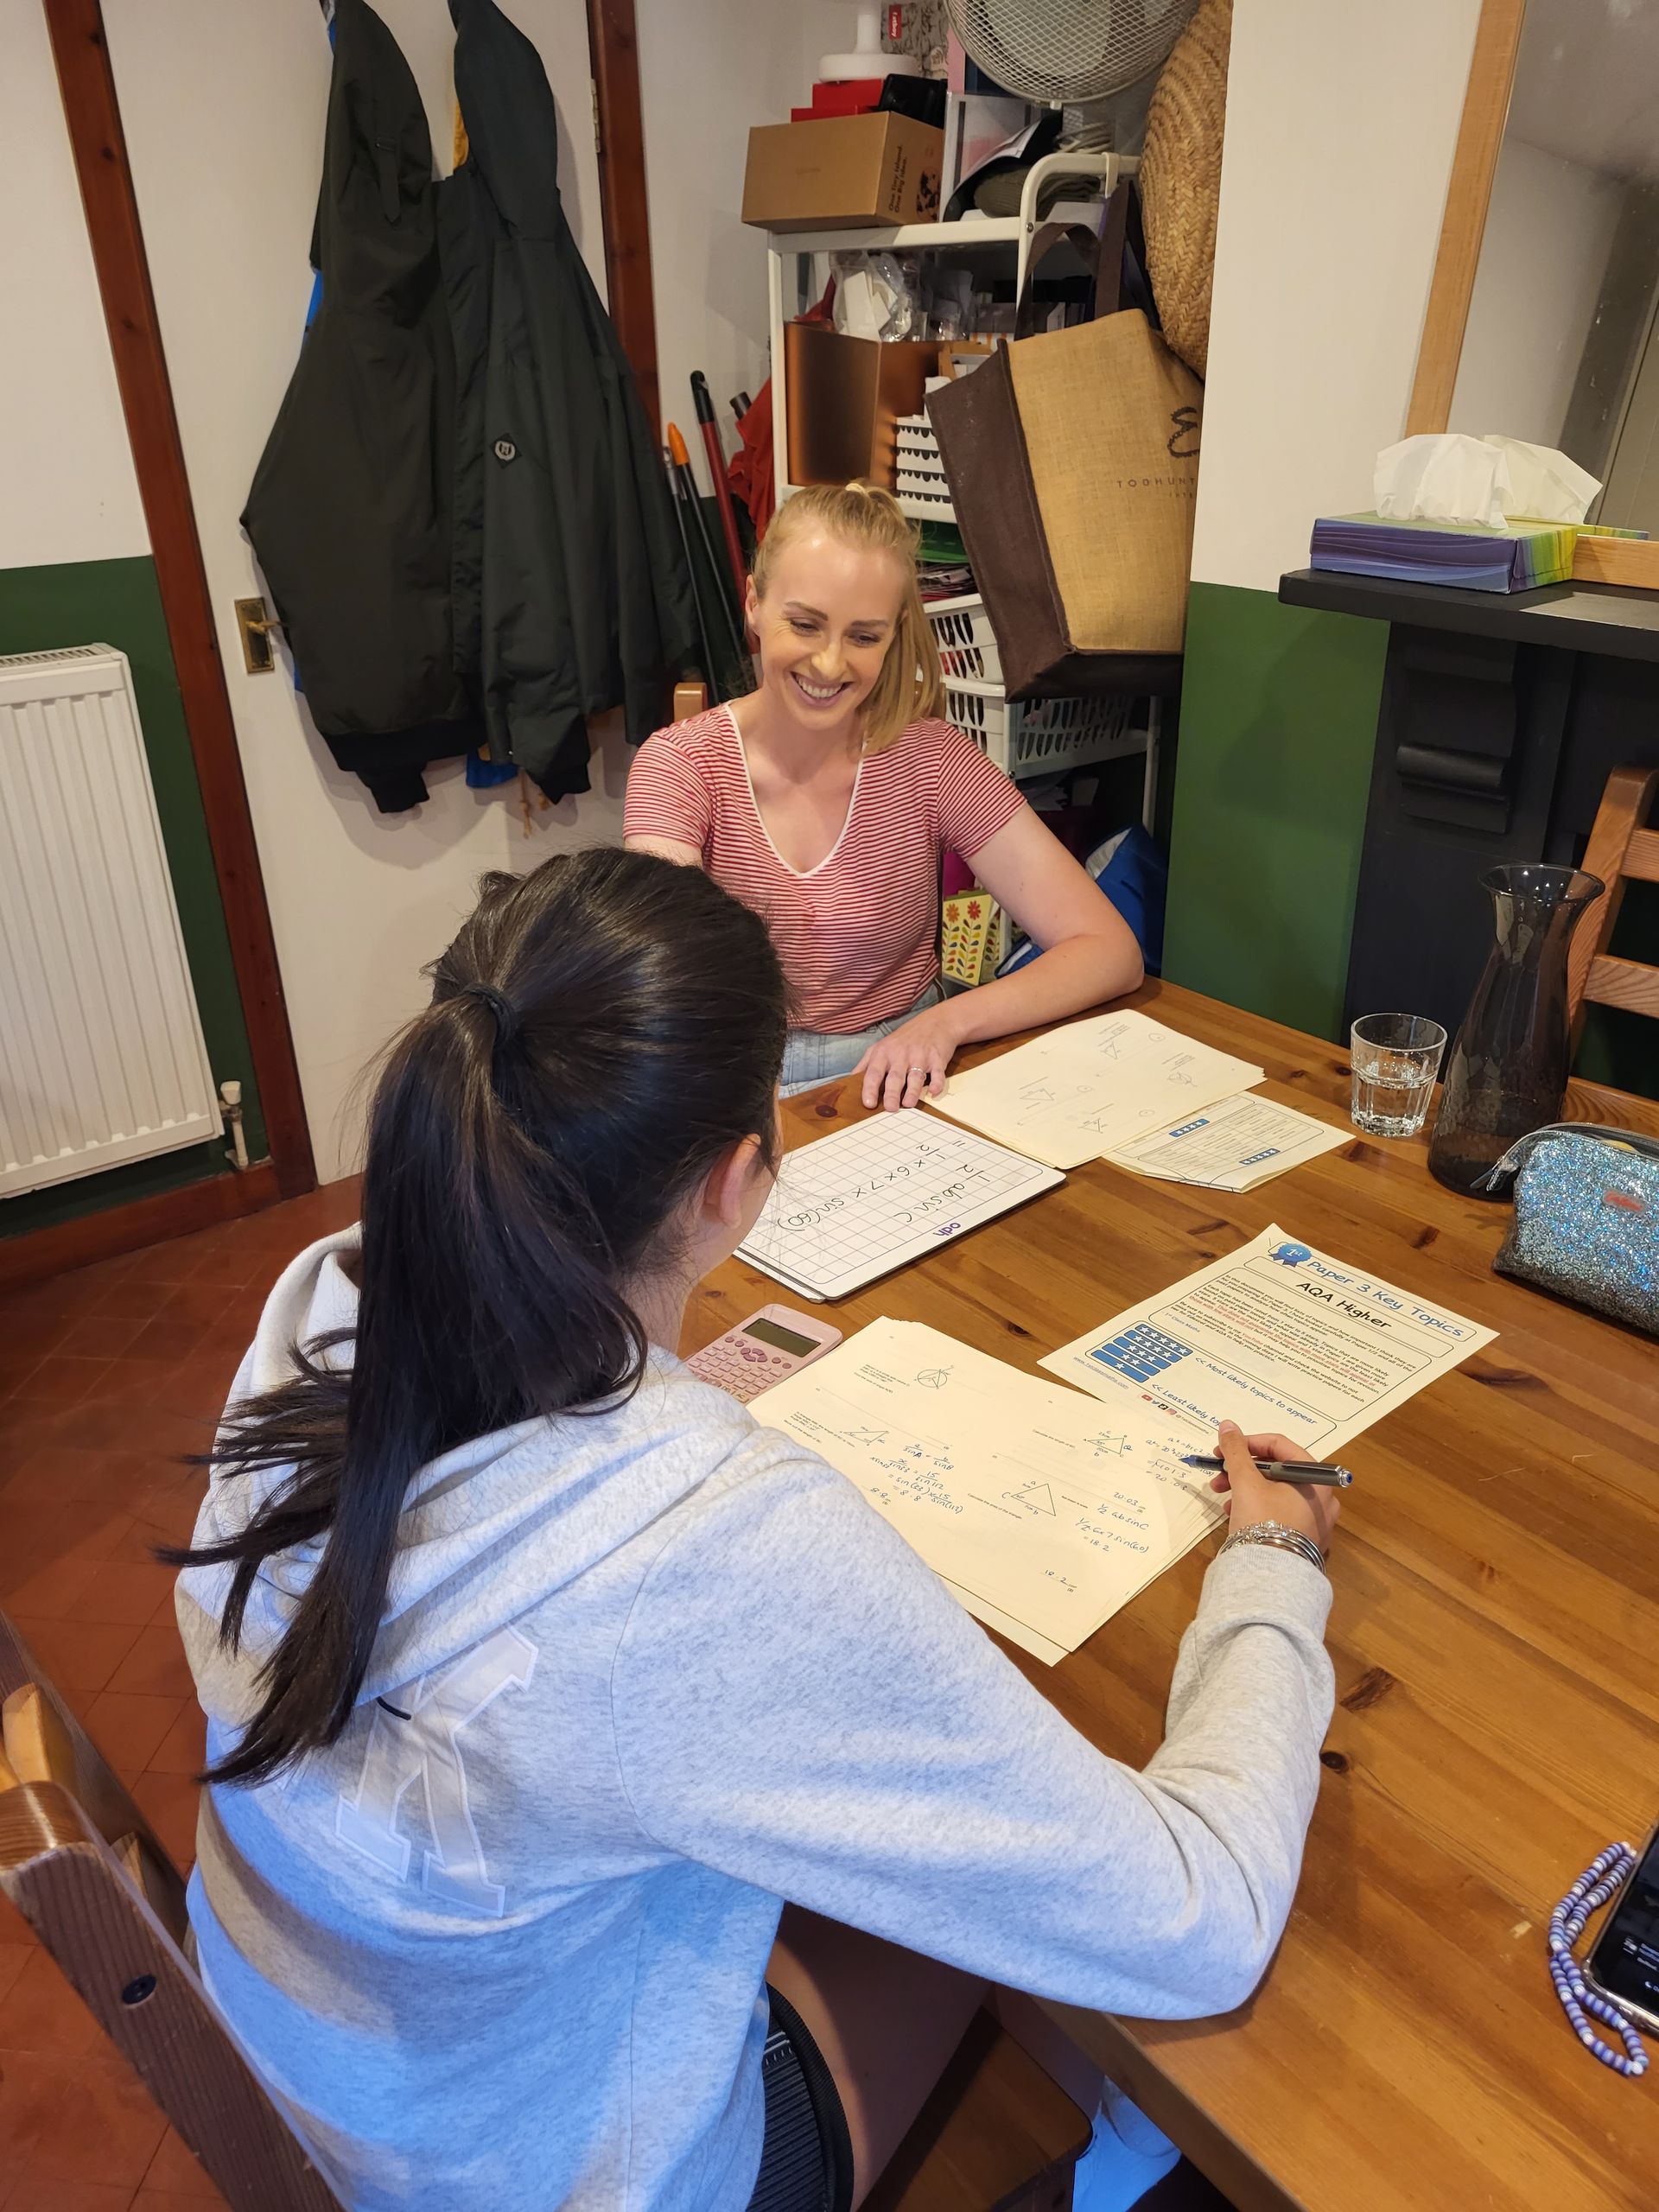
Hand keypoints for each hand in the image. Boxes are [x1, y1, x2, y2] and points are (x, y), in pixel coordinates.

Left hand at [855, 1000, 965, 1111]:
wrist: (935, 1022)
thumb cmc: (904, 1039)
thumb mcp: (881, 1046)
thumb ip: (866, 1064)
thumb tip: (850, 1081)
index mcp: (883, 1053)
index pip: (873, 1073)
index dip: (870, 1088)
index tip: (868, 1103)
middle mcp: (901, 1054)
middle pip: (895, 1077)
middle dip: (892, 1093)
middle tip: (890, 1108)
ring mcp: (920, 1056)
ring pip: (915, 1077)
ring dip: (913, 1092)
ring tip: (908, 1104)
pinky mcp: (937, 1058)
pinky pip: (938, 1073)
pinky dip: (937, 1084)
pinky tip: (933, 1093)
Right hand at [1209, 1424, 1340, 1557]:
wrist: (1271, 1578)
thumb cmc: (1263, 1521)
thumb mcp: (1245, 1482)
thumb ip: (1236, 1451)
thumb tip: (1227, 1424)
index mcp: (1315, 1478)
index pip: (1280, 1446)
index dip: (1247, 1443)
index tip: (1222, 1450)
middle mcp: (1323, 1498)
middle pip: (1278, 1471)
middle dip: (1243, 1470)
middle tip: (1218, 1476)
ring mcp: (1317, 1521)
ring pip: (1277, 1493)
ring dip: (1246, 1490)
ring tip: (1224, 1501)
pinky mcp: (1306, 1540)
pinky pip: (1281, 1513)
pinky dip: (1259, 1508)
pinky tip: (1236, 1516)